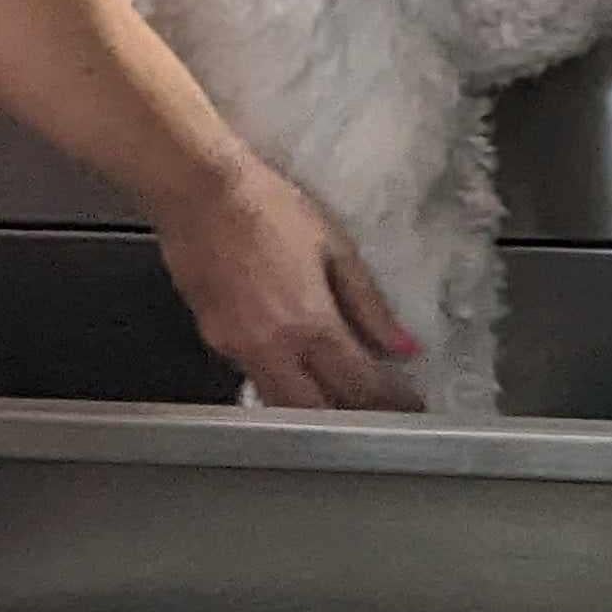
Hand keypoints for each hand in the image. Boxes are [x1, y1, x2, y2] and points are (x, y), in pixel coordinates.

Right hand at [153, 150, 423, 411]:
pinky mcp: (214, 342)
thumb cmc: (270, 208)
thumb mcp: (334, 246)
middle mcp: (272, 349)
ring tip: (346, 400)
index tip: (412, 407)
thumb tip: (404, 348)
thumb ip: (369, 304)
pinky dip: (284, 385)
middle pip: (317, 412)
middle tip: (380, 414)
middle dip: (352, 418)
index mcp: (309, 323)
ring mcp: (237, 350)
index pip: (359, 384)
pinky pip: (256, 379)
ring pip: (281, 406)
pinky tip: (301, 370)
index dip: (390, 402)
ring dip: (316, 411)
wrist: (199, 192)